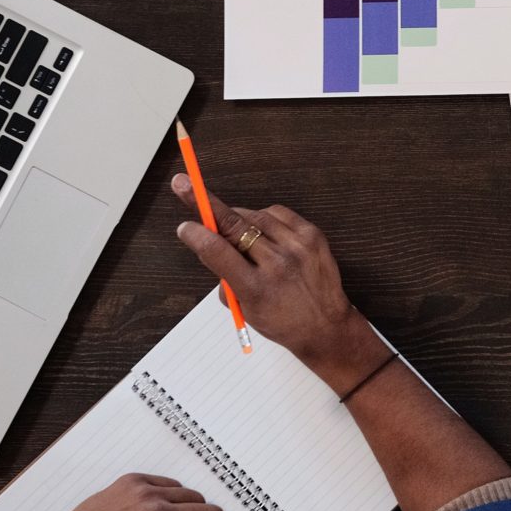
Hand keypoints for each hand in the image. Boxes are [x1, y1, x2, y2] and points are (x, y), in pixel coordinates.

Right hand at [169, 177, 387, 390]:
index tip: (184, 226)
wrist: (326, 326)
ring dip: (237, 218)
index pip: (217, 252)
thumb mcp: (245, 309)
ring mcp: (297, 247)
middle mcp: (277, 265)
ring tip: (236, 231)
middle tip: (184, 183)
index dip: (196, 235)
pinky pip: (278, 213)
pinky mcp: (312, 235)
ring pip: (254, 216)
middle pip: (233, 225)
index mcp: (256, 288)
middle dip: (205, 203)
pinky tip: (261, 229)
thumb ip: (225, 278)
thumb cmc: (282, 321)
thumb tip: (209, 244)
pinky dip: (264, 217)